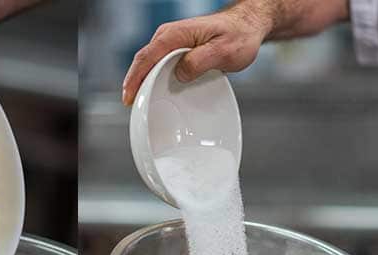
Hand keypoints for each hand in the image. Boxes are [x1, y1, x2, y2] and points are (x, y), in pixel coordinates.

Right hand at [122, 3, 270, 105]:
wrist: (247, 26)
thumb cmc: (238, 35)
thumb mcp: (223, 51)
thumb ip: (199, 62)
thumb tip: (180, 74)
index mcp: (176, 34)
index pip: (147, 57)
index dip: (135, 79)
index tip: (129, 97)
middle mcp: (169, 35)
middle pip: (143, 61)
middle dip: (133, 83)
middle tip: (131, 105)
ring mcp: (171, 42)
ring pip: (149, 63)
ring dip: (141, 82)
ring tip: (139, 102)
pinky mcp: (176, 50)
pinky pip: (158, 65)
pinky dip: (151, 78)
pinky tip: (152, 91)